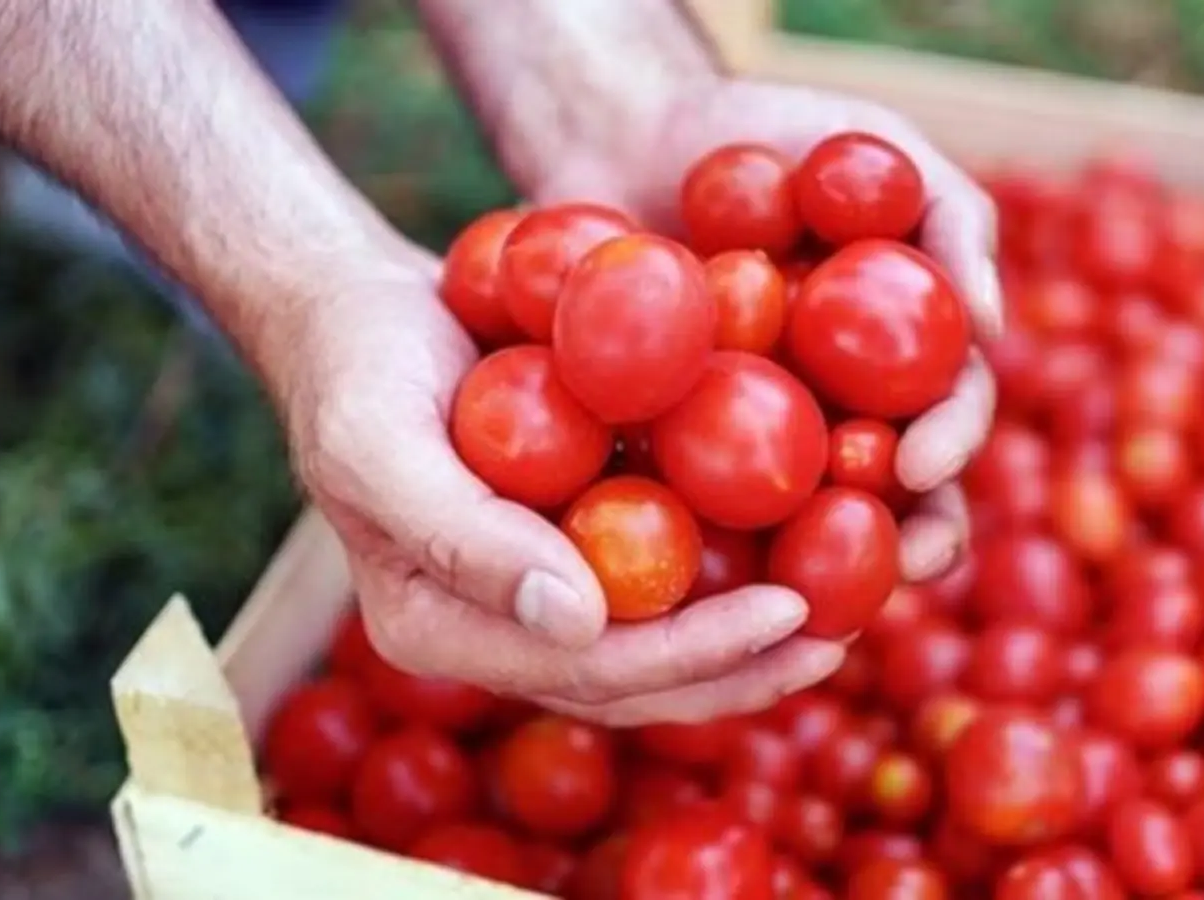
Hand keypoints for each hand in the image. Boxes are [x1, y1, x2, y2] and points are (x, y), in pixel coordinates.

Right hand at [287, 245, 843, 725]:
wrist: (359, 310)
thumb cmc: (356, 368)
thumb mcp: (381, 443)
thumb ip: (464, 538)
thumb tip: (582, 622)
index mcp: (446, 630)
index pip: (585, 671)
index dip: (691, 654)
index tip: (788, 613)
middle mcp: (503, 626)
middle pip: (638, 678)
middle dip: (741, 667)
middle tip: (838, 637)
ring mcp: (544, 585)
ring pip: (660, 636)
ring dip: (751, 636)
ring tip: (847, 611)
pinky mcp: (579, 537)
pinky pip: (664, 568)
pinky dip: (734, 562)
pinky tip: (810, 539)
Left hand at [525, 77, 1002, 581]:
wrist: (635, 132)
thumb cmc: (775, 131)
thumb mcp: (875, 146)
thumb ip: (951, 218)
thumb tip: (991, 320)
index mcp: (904, 361)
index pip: (947, 417)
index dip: (948, 448)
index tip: (919, 463)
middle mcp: (846, 413)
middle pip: (893, 499)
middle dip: (905, 541)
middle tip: (892, 564)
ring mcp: (762, 441)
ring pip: (801, 527)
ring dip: (813, 571)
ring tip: (799, 599)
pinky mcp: (677, 452)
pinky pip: (692, 508)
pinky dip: (697, 541)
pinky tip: (683, 574)